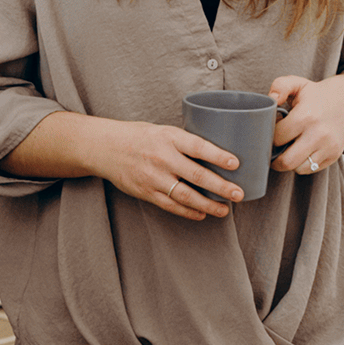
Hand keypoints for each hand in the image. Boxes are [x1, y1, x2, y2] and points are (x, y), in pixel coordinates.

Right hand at [96, 119, 243, 220]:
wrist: (105, 148)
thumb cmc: (139, 137)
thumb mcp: (163, 131)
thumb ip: (184, 143)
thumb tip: (215, 155)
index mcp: (168, 137)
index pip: (198, 146)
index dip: (218, 156)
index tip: (236, 163)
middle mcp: (162, 157)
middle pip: (197, 175)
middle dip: (221, 187)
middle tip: (238, 194)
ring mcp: (154, 177)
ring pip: (186, 195)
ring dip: (208, 205)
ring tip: (224, 210)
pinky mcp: (146, 192)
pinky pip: (172, 205)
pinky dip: (189, 211)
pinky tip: (202, 214)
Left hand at [268, 74, 343, 173]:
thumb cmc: (317, 95)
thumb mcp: (298, 84)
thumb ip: (280, 86)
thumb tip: (271, 99)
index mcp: (306, 116)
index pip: (277, 138)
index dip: (269, 136)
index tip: (272, 131)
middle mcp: (318, 134)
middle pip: (286, 161)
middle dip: (274, 158)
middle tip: (273, 149)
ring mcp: (328, 147)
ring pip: (298, 168)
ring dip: (289, 162)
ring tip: (288, 149)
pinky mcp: (334, 155)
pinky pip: (311, 169)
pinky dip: (303, 164)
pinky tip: (301, 151)